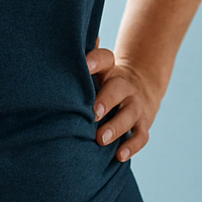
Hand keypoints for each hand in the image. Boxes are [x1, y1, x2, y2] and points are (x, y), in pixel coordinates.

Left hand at [86, 44, 162, 162]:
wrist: (140, 88)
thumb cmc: (105, 82)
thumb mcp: (97, 70)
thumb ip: (82, 62)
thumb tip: (59, 47)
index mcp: (109, 70)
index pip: (105, 59)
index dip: (96, 61)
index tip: (85, 66)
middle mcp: (124, 86)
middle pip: (118, 88)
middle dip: (107, 100)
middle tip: (93, 113)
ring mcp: (135, 105)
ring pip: (130, 114)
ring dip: (116, 126)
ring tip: (101, 139)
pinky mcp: (143, 123)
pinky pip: (141, 135)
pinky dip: (132, 145)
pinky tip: (120, 155)